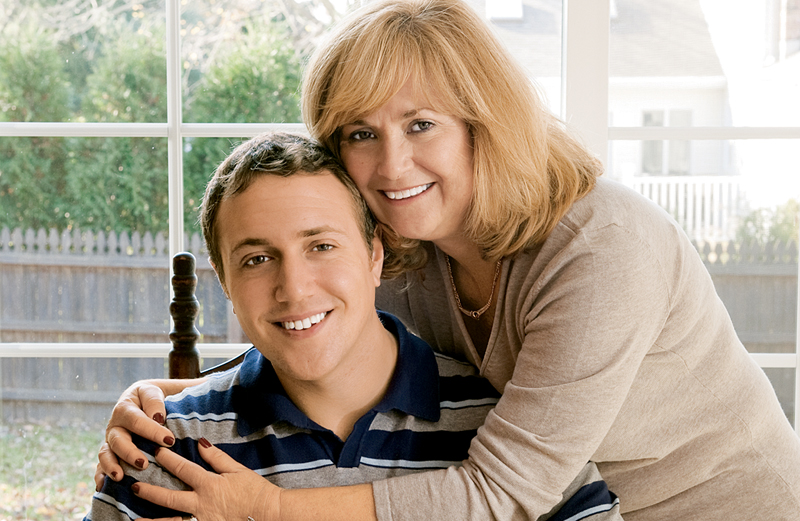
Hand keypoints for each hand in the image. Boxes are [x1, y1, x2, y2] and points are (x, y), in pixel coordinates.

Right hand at [97, 379, 178, 485]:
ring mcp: (110, 441)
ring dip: (111, 466)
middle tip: (144, 464)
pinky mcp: (110, 453)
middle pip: (118, 440)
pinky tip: (102, 487)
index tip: (169, 441)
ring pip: (105, 454)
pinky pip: (100, 466)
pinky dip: (100, 476)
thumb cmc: (151, 398)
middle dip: (129, 453)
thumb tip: (157, 418)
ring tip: (120, 477)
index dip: (152, 431)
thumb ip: (154, 401)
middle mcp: (115, 426)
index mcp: (125, 408)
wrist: (142, 401)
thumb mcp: (153, 392)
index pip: (137, 420)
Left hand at [133, 438, 281, 520]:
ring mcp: (202, 520)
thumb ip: (217, 457)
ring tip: (134, 520)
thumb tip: (200, 443)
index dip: (168, 460)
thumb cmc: (254, 490)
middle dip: (150, 492)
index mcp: (209, 485)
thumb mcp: (237, 470)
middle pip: (170, 498)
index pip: (183, 469)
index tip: (156, 452)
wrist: (268, 514)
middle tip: (133, 487)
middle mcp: (202, 504)